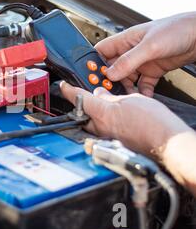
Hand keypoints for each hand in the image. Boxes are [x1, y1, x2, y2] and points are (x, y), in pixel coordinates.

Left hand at [60, 81, 190, 155]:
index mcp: (102, 112)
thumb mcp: (131, 99)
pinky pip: (102, 130)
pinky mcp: (112, 143)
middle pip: (82, 112)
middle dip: (83, 103)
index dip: (68, 90)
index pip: (78, 98)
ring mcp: (105, 136)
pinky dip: (104, 123)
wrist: (166, 142)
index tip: (63, 85)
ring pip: (91, 122)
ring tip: (106, 106)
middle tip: (89, 94)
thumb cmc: (154, 123)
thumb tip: (100, 93)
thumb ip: (111, 97)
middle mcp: (99, 127)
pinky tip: (115, 119)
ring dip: (94, 114)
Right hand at [95, 12, 195, 96]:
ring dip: (124, 88)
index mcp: (125, 40)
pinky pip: (142, 84)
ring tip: (125, 96)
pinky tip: (143, 96)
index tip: (91, 76)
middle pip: (111, 68)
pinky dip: (142, 92)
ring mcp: (142, 62)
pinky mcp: (153, 70)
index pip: (101, 51)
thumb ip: (129, 61)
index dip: (93, 63)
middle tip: (106, 91)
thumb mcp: (150, 46)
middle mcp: (131, 51)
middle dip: (108, 80)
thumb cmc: (177, 29)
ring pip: (125, 78)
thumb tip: (111, 73)